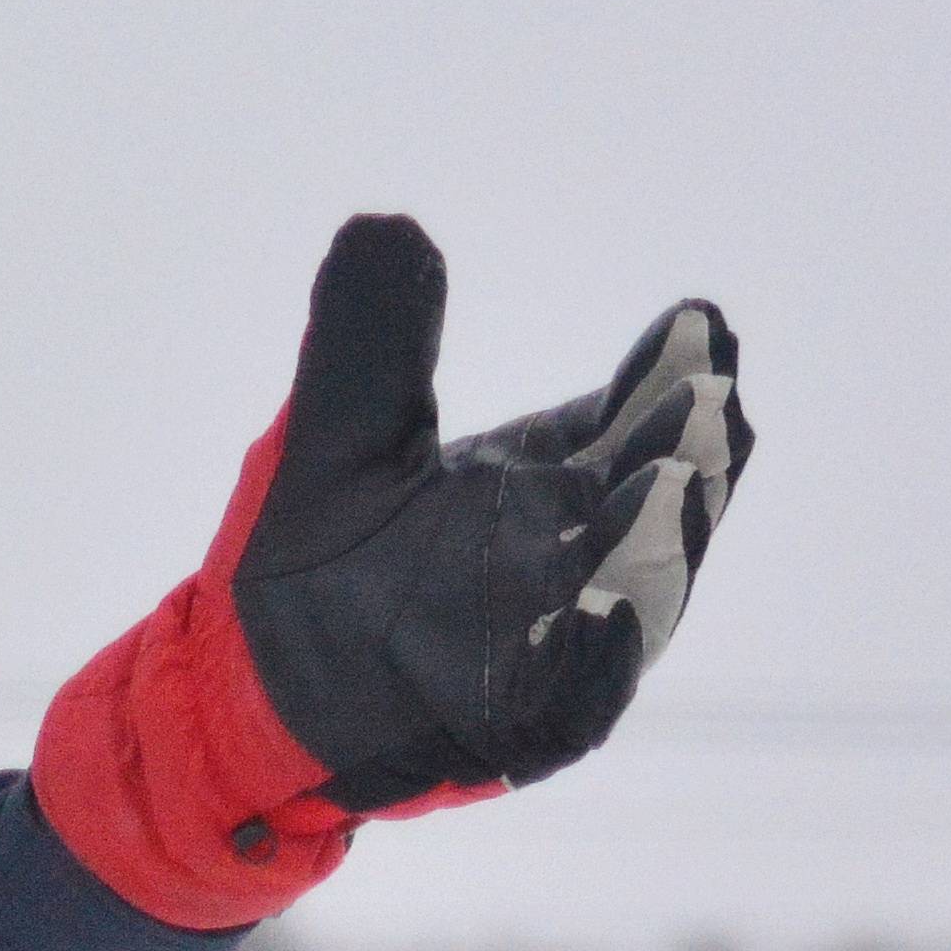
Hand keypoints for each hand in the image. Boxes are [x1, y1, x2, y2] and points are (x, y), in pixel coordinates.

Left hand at [36, 215, 747, 929]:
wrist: (235, 698)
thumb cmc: (296, 569)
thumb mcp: (330, 438)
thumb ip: (367, 345)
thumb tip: (387, 226)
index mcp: (531, 488)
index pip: (618, 422)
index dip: (663, 376)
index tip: (701, 324)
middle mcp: (560, 560)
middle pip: (650, 500)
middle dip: (686, 451)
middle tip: (715, 400)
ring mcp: (549, 645)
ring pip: (630, 590)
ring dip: (659, 540)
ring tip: (680, 482)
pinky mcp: (518, 724)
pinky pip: (576, 690)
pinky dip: (599, 649)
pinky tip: (612, 605)